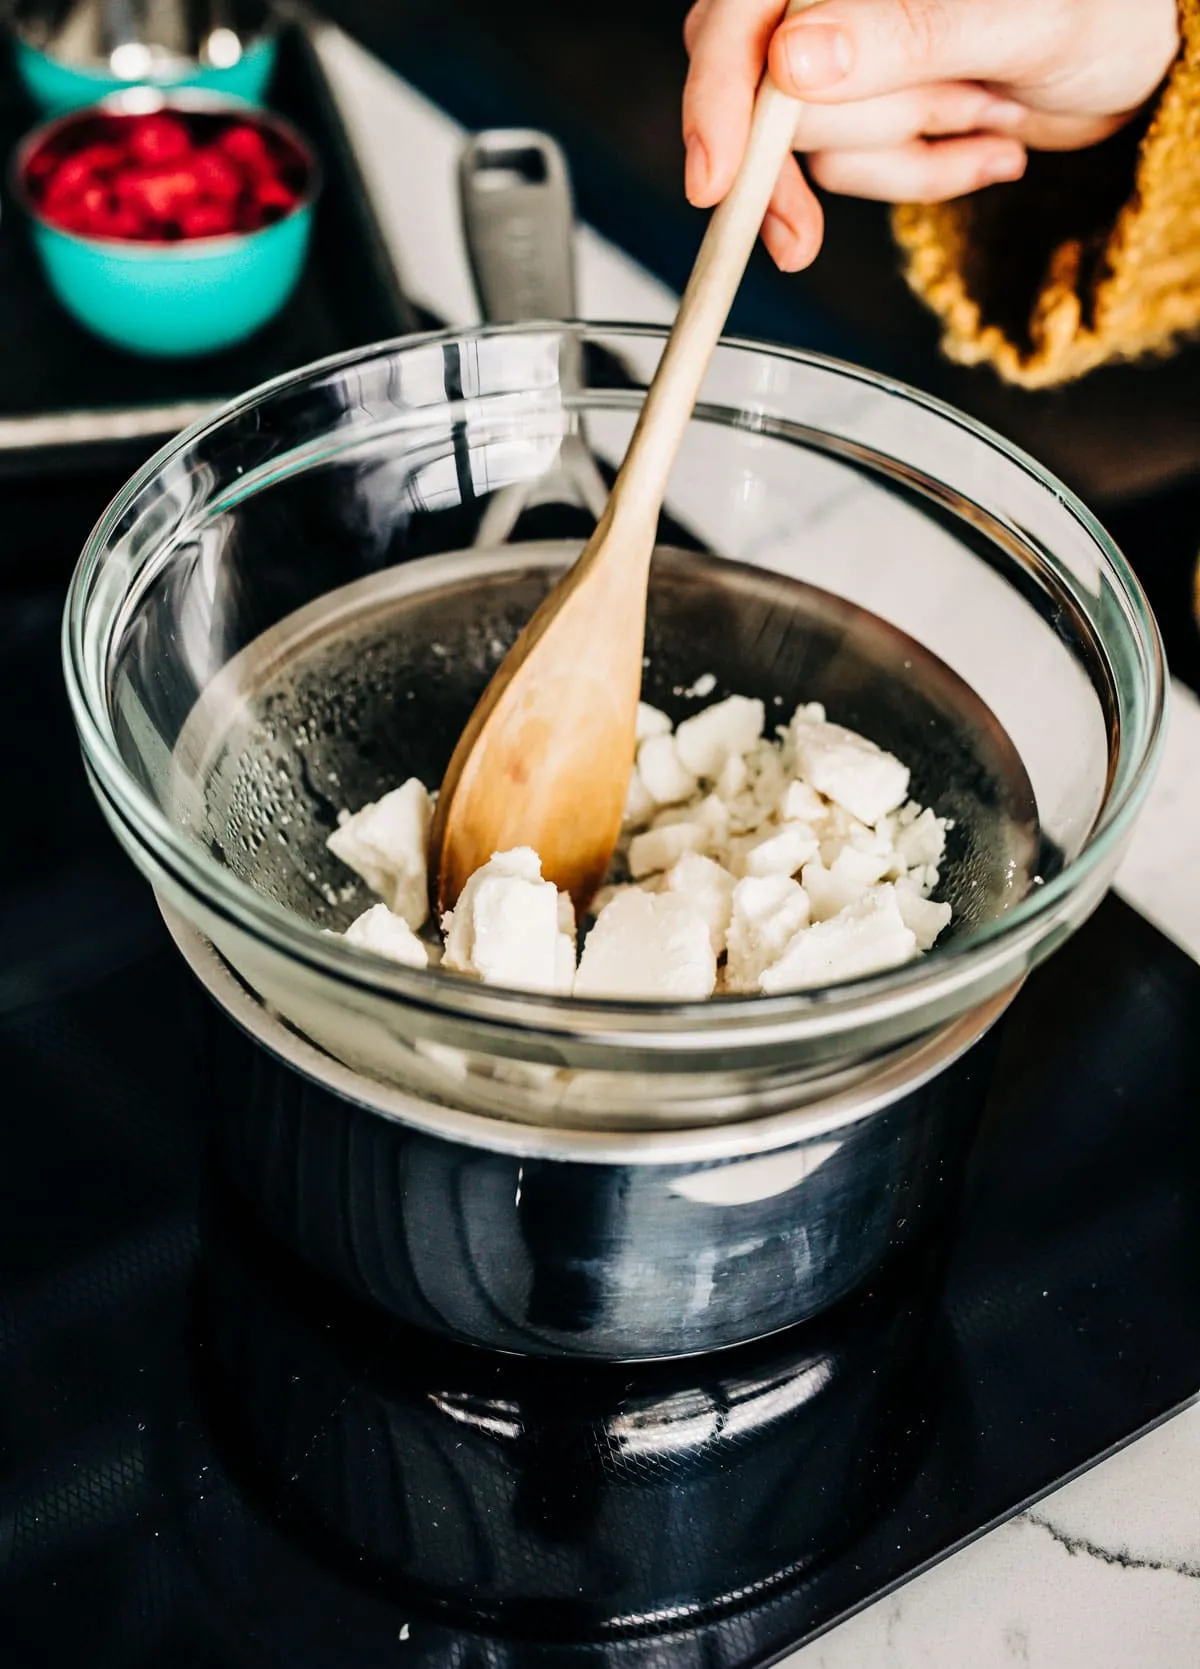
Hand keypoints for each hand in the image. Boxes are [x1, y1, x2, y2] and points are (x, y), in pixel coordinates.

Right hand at [682, 0, 1179, 269]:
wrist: (1139, 60)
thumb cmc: (1103, 8)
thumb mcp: (1017, 16)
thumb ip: (901, 31)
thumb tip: (793, 62)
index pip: (737, 19)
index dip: (717, 99)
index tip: (717, 180)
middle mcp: (833, 3)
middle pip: (761, 99)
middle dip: (822, 154)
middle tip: (842, 202)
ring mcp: (851, 60)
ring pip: (817, 148)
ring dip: (909, 150)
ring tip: (988, 108)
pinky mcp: (875, 111)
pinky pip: (862, 174)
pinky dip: (928, 173)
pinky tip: (988, 134)